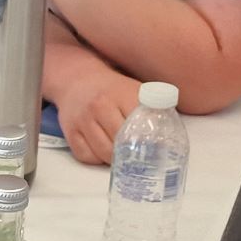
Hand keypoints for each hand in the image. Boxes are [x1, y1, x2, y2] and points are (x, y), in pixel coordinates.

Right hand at [46, 49, 144, 166]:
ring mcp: (82, 120)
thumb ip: (152, 107)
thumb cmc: (112, 88)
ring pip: (102, 152)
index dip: (147, 142)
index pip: (138, 126)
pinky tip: (102, 152)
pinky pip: (85, 156)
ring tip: (122, 157)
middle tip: (138, 158)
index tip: (154, 151)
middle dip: (131, 154)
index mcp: (121, 94)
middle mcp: (99, 106)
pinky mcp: (69, 132)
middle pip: (120, 143)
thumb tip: (170, 132)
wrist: (77, 79)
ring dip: (114, 160)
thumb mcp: (135, 90)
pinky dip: (96, 159)